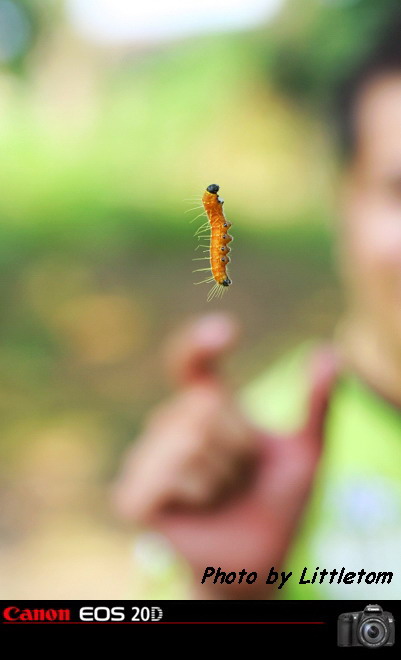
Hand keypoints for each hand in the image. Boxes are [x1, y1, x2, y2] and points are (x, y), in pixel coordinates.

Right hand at [112, 313, 338, 598]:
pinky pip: (163, 478)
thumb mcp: (305, 451)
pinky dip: (195, 495)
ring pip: (188, 444)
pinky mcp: (133, 494)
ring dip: (222, 477)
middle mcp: (169, 425)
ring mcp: (147, 458)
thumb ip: (317, 404)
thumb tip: (330, 351)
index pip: (191, 365)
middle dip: (238, 448)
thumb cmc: (278, 500)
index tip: (226, 331)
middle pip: (204, 411)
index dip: (201, 345)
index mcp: (204, 408)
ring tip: (223, 493)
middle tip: (242, 474)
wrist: (260, 557)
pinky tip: (195, 508)